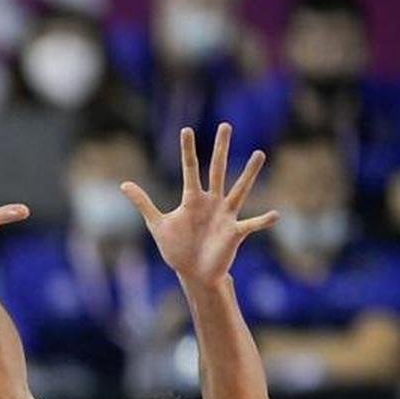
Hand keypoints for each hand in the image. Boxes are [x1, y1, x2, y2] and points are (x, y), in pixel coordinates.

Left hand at [121, 123, 276, 286]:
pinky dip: (263, 221)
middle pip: (217, 170)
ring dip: (249, 174)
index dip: (187, 151)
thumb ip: (144, 203)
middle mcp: (211, 202)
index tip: (186, 130)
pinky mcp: (235, 232)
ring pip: (239, 190)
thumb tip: (124, 184)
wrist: (192, 272)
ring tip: (259, 154)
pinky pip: (252, 225)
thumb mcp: (157, 224)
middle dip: (220, 149)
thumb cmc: (177, 248)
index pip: (190, 169)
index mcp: (192, 199)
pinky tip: (276, 214)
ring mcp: (225, 215)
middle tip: (225, 126)